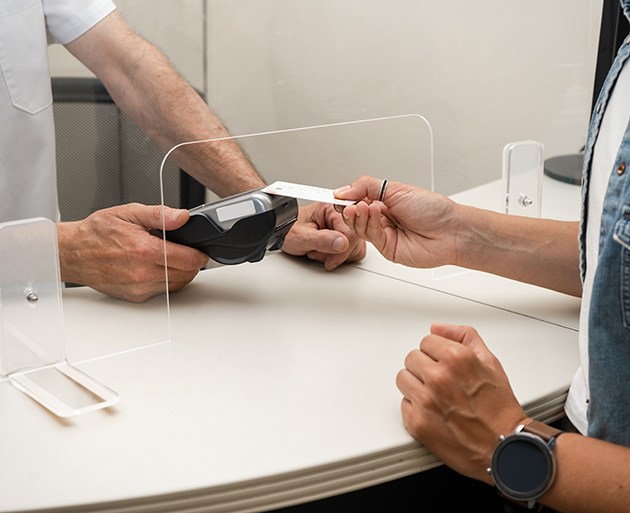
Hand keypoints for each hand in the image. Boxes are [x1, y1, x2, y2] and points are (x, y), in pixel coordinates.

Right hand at [57, 203, 208, 301]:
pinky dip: (168, 281)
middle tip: (186, 251)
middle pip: (187, 274)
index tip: (200, 250)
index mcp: (144, 250)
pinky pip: (164, 291)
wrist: (73, 252)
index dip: (199, 254)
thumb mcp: (129, 213)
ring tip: (172, 258)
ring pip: (177, 285)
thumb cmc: (97, 233)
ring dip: (181, 273)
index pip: (188, 259)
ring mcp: (139, 287)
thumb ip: (160, 215)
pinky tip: (160, 268)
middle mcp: (142, 272)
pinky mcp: (135, 296)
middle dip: (191, 262)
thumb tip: (182, 216)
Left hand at [281, 202, 365, 269]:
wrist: (281, 231)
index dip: (342, 250)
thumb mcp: (301, 237)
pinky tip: (324, 252)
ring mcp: (343, 224)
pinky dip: (339, 256)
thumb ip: (322, 240)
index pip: (352, 232)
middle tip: (320, 253)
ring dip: (337, 255)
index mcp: (332, 208)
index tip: (330, 259)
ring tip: (319, 251)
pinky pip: (352, 250)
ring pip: (356, 247)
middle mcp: (340, 214)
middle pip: (356, 240)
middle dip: (338, 253)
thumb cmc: (288, 229)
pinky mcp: (343, 234)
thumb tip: (342, 243)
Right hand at [334, 176, 461, 267]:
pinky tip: (372, 213)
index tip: (335, 195)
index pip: (357, 199)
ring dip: (357, 215)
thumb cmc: (434, 209)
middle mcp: (383, 217)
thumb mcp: (397, 188)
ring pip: (359, 226)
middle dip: (348, 208)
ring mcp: (384, 233)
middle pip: (354, 215)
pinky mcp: (386, 248)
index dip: (346, 197)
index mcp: (384, 200)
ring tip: (361, 206)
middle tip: (346, 203)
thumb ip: (367, 186)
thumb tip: (344, 189)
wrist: (451, 231)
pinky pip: (370, 237)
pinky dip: (368, 224)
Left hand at [396, 323, 526, 481]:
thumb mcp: (490, 362)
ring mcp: (425, 400)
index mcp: (455, 358)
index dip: (437, 352)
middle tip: (442, 381)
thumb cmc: (499, 409)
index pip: (426, 341)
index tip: (443, 362)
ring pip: (403, 379)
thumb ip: (464, 337)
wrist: (503, 447)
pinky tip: (434, 411)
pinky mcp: (417, 422)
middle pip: (412, 358)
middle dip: (426, 367)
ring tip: (436, 395)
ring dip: (416, 385)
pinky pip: (404, 403)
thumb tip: (438, 328)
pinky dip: (416, 407)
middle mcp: (438, 378)